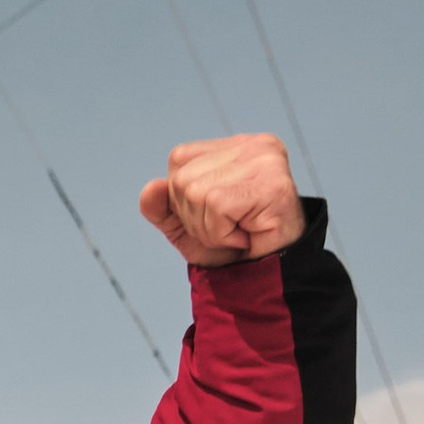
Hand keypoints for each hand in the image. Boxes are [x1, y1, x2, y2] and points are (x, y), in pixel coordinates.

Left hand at [138, 134, 303, 267]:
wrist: (269, 279)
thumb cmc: (233, 250)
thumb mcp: (187, 227)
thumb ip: (163, 207)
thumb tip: (151, 187)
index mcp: (235, 146)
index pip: (179, 159)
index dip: (184, 199)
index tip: (218, 215)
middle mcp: (254, 145)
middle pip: (184, 178)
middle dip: (195, 218)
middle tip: (229, 229)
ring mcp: (266, 161)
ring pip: (197, 193)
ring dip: (210, 229)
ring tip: (239, 233)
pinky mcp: (272, 184)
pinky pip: (217, 207)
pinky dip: (222, 233)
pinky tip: (246, 236)